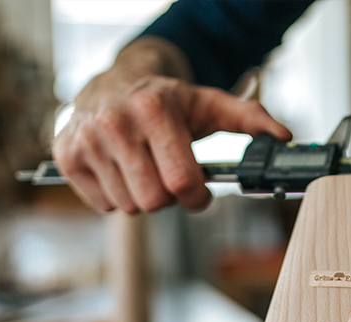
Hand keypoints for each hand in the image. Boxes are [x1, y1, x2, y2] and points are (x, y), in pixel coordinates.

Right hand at [53, 39, 289, 213]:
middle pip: (155, 202)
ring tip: (145, 169)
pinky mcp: (67, 157)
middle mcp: (115, 123)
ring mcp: (87, 140)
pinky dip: (117, 197)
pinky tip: (121, 172)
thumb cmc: (166, 101)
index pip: (182, 182)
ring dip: (144, 197)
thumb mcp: (209, 104)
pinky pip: (103, 207)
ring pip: (130, 207)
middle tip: (169, 176)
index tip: (199, 191)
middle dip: (170, 197)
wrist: (112, 84)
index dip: (197, 197)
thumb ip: (249, 120)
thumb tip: (283, 137)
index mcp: (153, 109)